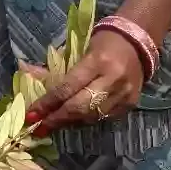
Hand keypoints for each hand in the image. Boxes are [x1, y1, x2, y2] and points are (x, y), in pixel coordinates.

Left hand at [26, 32, 144, 135]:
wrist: (138, 41)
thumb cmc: (105, 42)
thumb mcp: (80, 49)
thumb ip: (60, 70)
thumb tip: (31, 80)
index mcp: (98, 62)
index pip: (67, 88)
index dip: (48, 104)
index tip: (32, 115)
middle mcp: (112, 80)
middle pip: (79, 107)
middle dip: (56, 119)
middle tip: (38, 127)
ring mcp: (123, 95)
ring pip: (90, 116)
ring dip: (69, 122)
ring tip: (53, 124)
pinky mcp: (130, 104)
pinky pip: (102, 117)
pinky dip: (85, 119)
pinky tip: (74, 119)